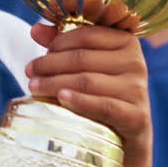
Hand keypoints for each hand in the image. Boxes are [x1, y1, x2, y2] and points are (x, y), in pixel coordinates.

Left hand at [26, 24, 150, 155]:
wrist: (126, 136)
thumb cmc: (101, 92)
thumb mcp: (86, 66)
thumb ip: (63, 44)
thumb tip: (35, 30)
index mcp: (127, 42)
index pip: (86, 35)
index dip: (57, 43)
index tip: (37, 57)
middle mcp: (136, 63)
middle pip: (82, 58)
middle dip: (50, 64)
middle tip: (29, 72)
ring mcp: (137, 90)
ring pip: (87, 81)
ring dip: (55, 83)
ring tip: (34, 87)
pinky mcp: (136, 116)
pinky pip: (104, 106)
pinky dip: (80, 101)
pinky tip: (61, 98)